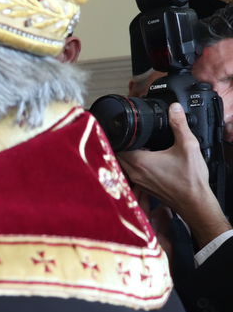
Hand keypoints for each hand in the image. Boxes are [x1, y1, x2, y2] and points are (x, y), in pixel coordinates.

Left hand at [118, 104, 229, 246]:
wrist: (195, 202)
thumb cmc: (190, 180)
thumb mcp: (188, 146)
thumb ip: (179, 125)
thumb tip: (174, 109)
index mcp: (140, 162)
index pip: (117, 145)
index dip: (118, 135)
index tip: (121, 128)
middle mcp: (134, 173)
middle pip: (117, 154)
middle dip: (121, 144)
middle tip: (129, 135)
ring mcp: (137, 181)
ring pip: (123, 164)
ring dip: (126, 155)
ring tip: (138, 145)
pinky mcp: (143, 187)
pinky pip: (131, 173)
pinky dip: (134, 165)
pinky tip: (147, 159)